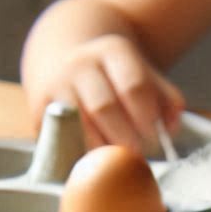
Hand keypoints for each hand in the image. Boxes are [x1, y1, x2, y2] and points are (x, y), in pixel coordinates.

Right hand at [29, 34, 184, 149]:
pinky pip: (60, 137)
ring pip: (78, 124)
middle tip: (136, 154)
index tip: (154, 138)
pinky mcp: (39, 109)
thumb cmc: (115, 78)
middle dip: (125, 137)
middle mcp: (80, 63)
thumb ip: (167, 100)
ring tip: (115, 160)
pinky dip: (78, 152)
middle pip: (104, 107)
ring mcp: (56, 85)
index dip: (147, 118)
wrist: (62, 58)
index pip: (133, 86)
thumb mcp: (144, 75)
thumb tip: (171, 128)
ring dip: (100, 148)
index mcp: (112, 51)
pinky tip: (92, 160)